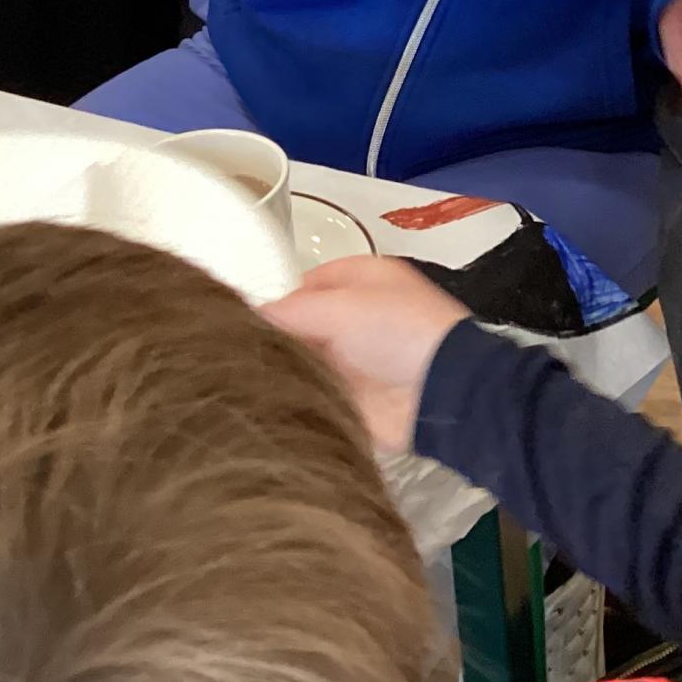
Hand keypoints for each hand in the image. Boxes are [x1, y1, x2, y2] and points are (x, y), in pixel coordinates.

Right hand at [262, 256, 471, 454]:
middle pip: (301, 325)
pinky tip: (267, 400)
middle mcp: (357, 318)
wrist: (440, 393)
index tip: (245, 316)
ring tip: (246, 376)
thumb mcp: (341, 307)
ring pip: (302, 361)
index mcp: (362, 282)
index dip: (278, 298)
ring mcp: (354, 359)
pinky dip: (292, 397)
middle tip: (241, 350)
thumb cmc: (406, 335)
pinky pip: (310, 394)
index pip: (306, 284)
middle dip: (276, 337)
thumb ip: (290, 310)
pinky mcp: (351, 398)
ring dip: (282, 369)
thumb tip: (252, 314)